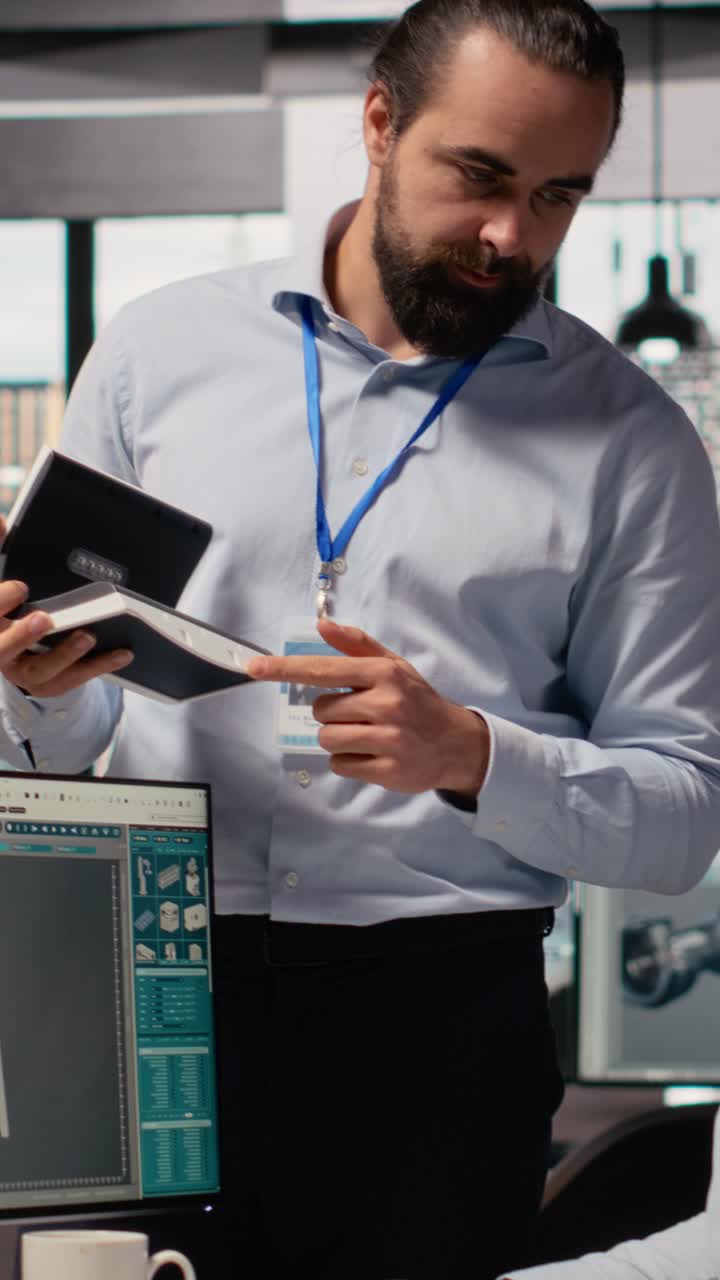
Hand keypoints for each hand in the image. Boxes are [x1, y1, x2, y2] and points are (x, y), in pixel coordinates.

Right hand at [0, 516, 132, 697]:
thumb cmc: (9, 607)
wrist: (16, 647)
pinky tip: (121, 653)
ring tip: (88, 635)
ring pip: (41, 669)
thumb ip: (1, 549)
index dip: (1, 601)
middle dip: (22, 634)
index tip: (22, 588)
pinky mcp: (48, 684)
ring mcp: (23, 671)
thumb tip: (1, 520)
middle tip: (44, 620)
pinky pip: (73, 679)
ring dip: (65, 654)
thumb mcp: (4, 584)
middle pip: (1, 648)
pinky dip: (98, 666)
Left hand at [247, 618, 489, 795]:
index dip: (285, 669)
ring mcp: (388, 740)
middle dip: (333, 714)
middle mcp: (386, 705)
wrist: (454, 743)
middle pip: (321, 710)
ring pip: (328, 739)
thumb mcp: (393, 666)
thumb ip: (356, 645)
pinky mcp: (387, 771)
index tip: (254, 667)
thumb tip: (322, 625)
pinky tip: (371, 754)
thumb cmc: (417, 701)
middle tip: (360, 715)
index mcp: (384, 674)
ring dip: (337, 738)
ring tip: (365, 735)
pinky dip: (349, 761)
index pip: (323, 669)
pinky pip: (341, 765)